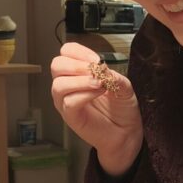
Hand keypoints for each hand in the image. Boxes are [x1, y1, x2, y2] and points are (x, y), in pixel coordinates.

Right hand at [51, 43, 142, 176]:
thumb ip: (111, 74)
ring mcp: (66, 101)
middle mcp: (68, 84)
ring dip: (80, 81)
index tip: (96, 60)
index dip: (79, 52)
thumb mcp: (122, 84)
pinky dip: (84, 95)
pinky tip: (98, 93)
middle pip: (56, 64)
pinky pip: (68, 102)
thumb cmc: (121, 107)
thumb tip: (101, 68)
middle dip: (76, 65)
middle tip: (94, 70)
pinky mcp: (70, 116)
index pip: (66, 52)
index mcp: (77, 72)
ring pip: (59, 84)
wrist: (126, 131)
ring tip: (99, 84)